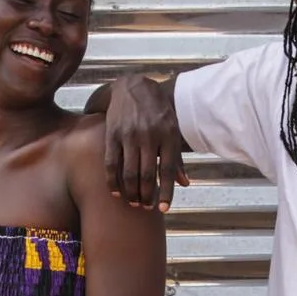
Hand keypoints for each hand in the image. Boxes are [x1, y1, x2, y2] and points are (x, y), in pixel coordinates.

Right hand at [104, 75, 188, 212]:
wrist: (133, 87)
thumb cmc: (157, 112)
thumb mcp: (172, 129)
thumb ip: (176, 157)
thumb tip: (185, 184)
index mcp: (167, 135)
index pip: (168, 169)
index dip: (166, 191)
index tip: (163, 209)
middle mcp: (148, 136)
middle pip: (146, 175)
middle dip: (146, 195)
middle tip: (146, 206)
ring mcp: (129, 135)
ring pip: (129, 173)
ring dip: (131, 192)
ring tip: (133, 201)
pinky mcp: (112, 134)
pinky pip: (111, 164)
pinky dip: (113, 181)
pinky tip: (116, 191)